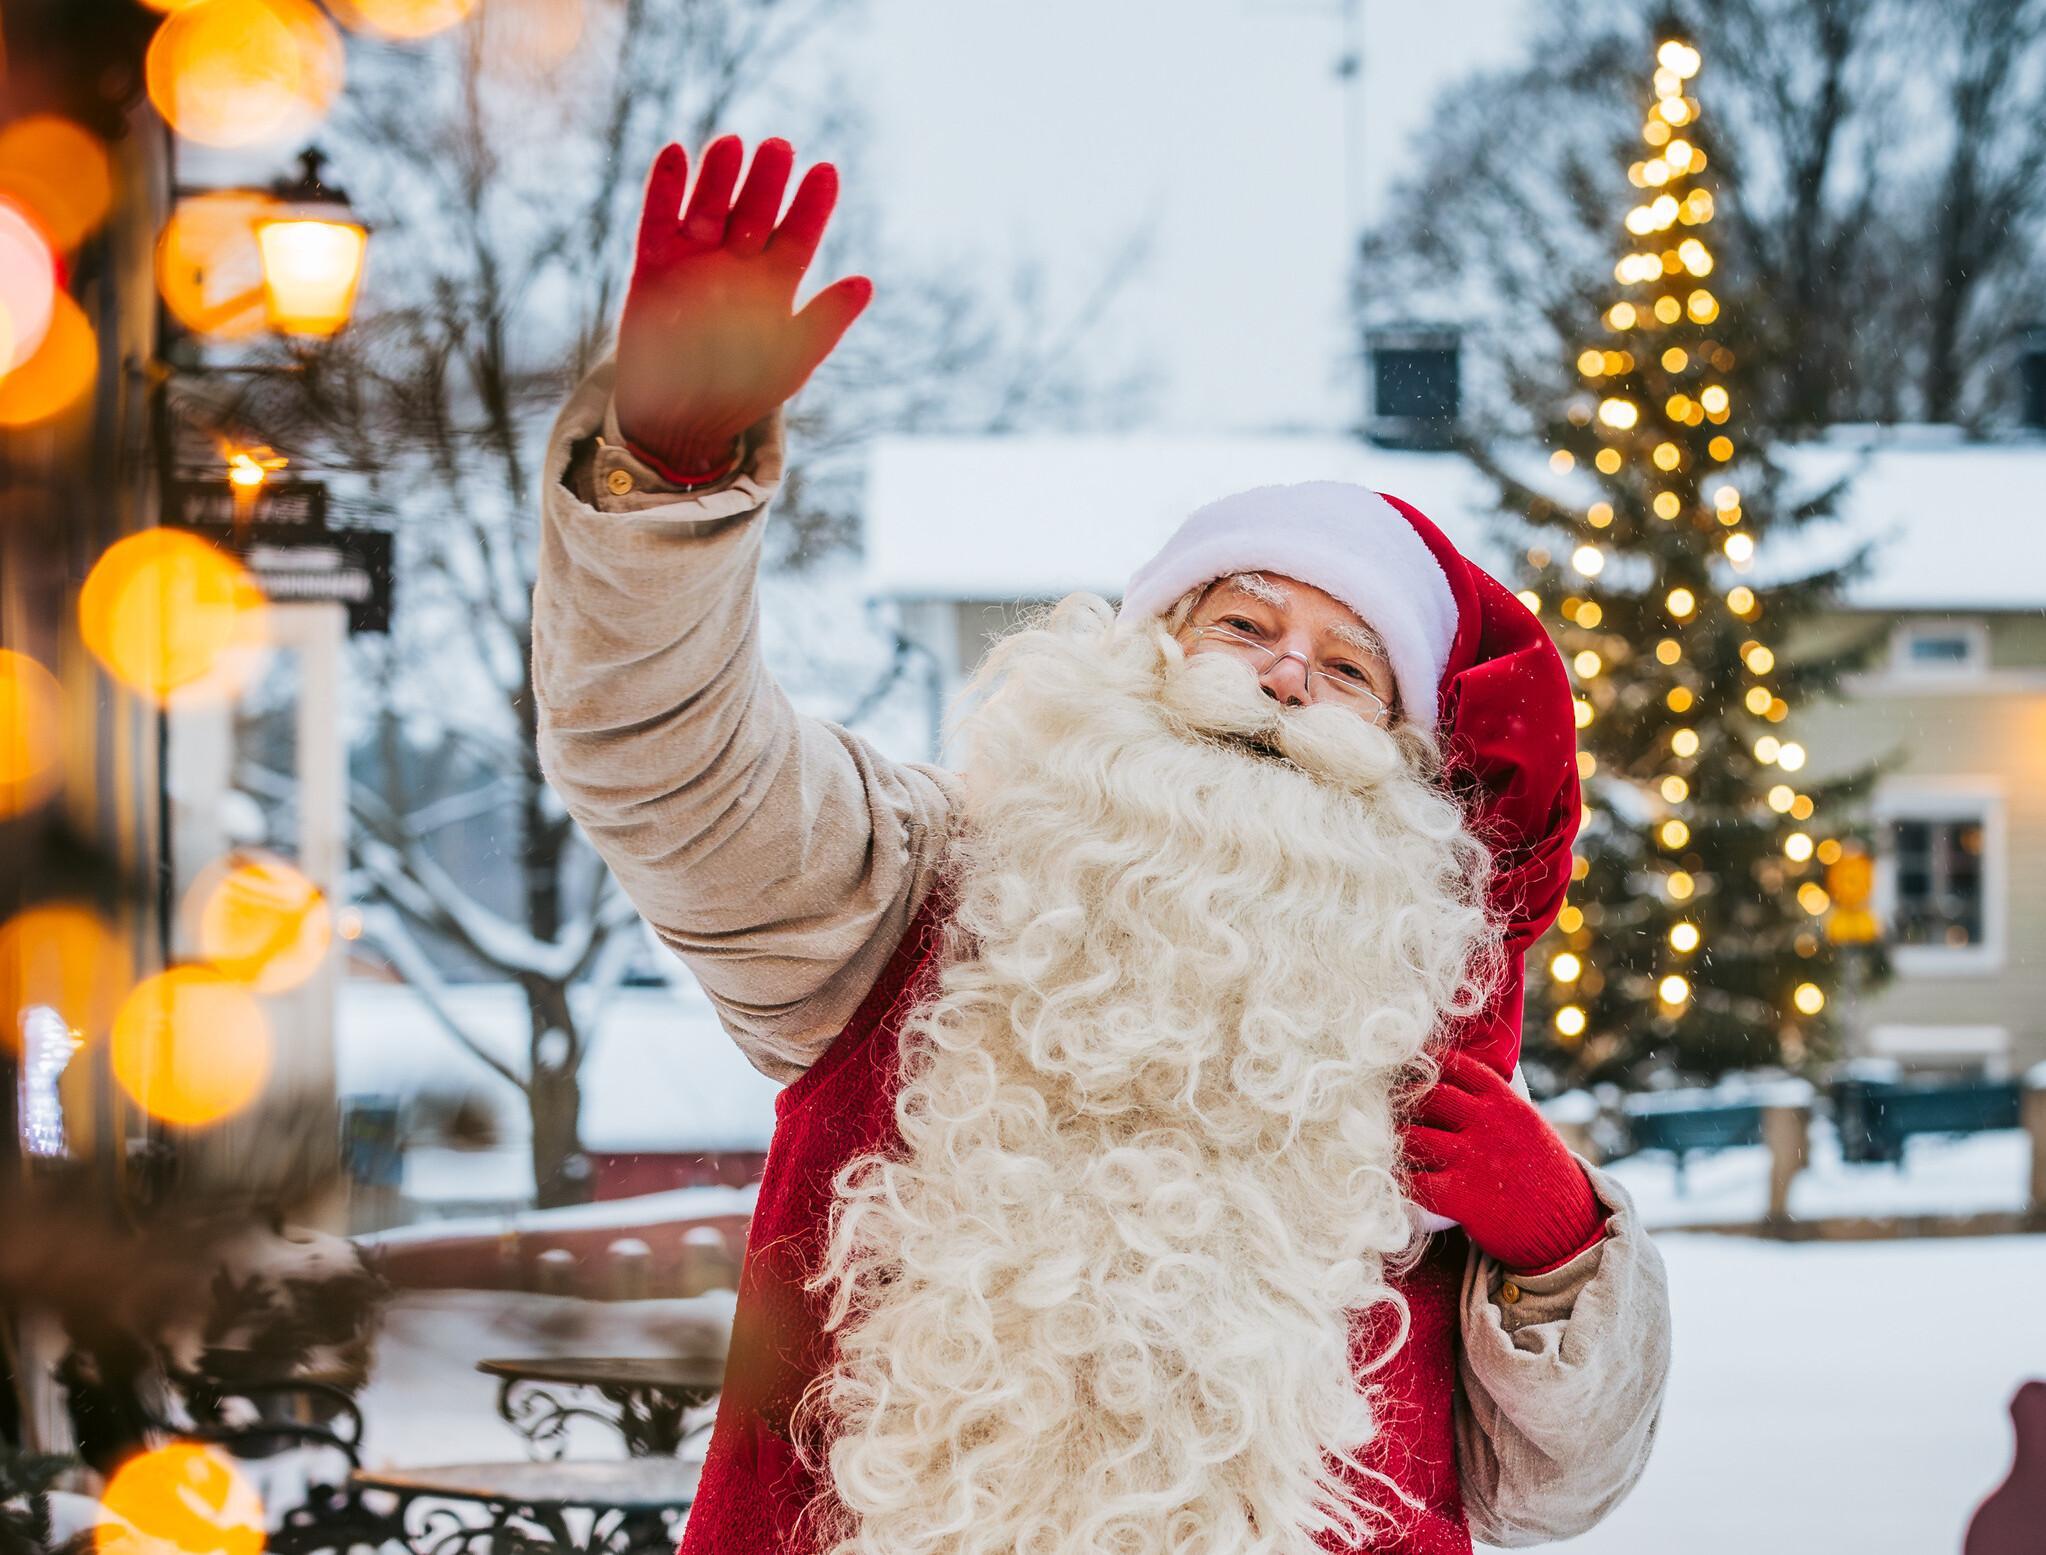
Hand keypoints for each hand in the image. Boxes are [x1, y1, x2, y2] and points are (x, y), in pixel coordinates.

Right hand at [613, 135, 872, 485]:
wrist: (680, 419)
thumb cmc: (743, 391)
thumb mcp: (791, 360)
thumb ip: (824, 322)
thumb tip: (865, 283)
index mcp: (775, 282)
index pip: (798, 234)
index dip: (812, 205)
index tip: (826, 172)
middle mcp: (736, 262)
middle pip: (755, 210)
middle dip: (767, 181)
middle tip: (780, 147)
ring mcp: (694, 259)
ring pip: (709, 205)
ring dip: (719, 176)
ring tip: (732, 144)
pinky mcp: (653, 265)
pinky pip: (658, 219)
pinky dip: (665, 188)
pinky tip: (676, 153)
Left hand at [1401, 1046, 1607, 1274]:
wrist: (1568, 1231)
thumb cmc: (1549, 1178)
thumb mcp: (1531, 1127)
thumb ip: (1499, 1106)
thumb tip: (1463, 1086)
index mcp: (1506, 1104)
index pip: (1458, 1067)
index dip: (1429, 1064)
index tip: (1410, 1065)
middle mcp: (1486, 1125)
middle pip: (1428, 1096)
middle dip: (1404, 1099)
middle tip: (1386, 1105)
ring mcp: (1471, 1160)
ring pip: (1413, 1137)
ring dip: (1395, 1139)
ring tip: (1385, 1142)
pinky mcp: (1460, 1198)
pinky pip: (1414, 1181)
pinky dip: (1401, 1179)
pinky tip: (1396, 1178)